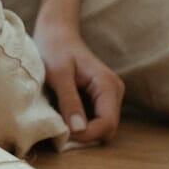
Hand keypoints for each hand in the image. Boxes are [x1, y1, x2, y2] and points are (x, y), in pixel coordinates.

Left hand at [31, 19, 123, 143]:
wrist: (55, 33)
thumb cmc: (54, 49)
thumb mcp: (58, 75)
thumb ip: (69, 101)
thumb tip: (78, 130)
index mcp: (108, 85)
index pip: (108, 124)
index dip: (87, 135)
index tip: (62, 133)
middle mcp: (113, 92)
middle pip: (106, 128)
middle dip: (84, 134)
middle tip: (58, 129)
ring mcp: (108, 96)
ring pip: (100, 126)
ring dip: (80, 129)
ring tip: (58, 120)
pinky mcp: (98, 98)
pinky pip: (93, 119)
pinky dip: (78, 122)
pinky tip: (62, 114)